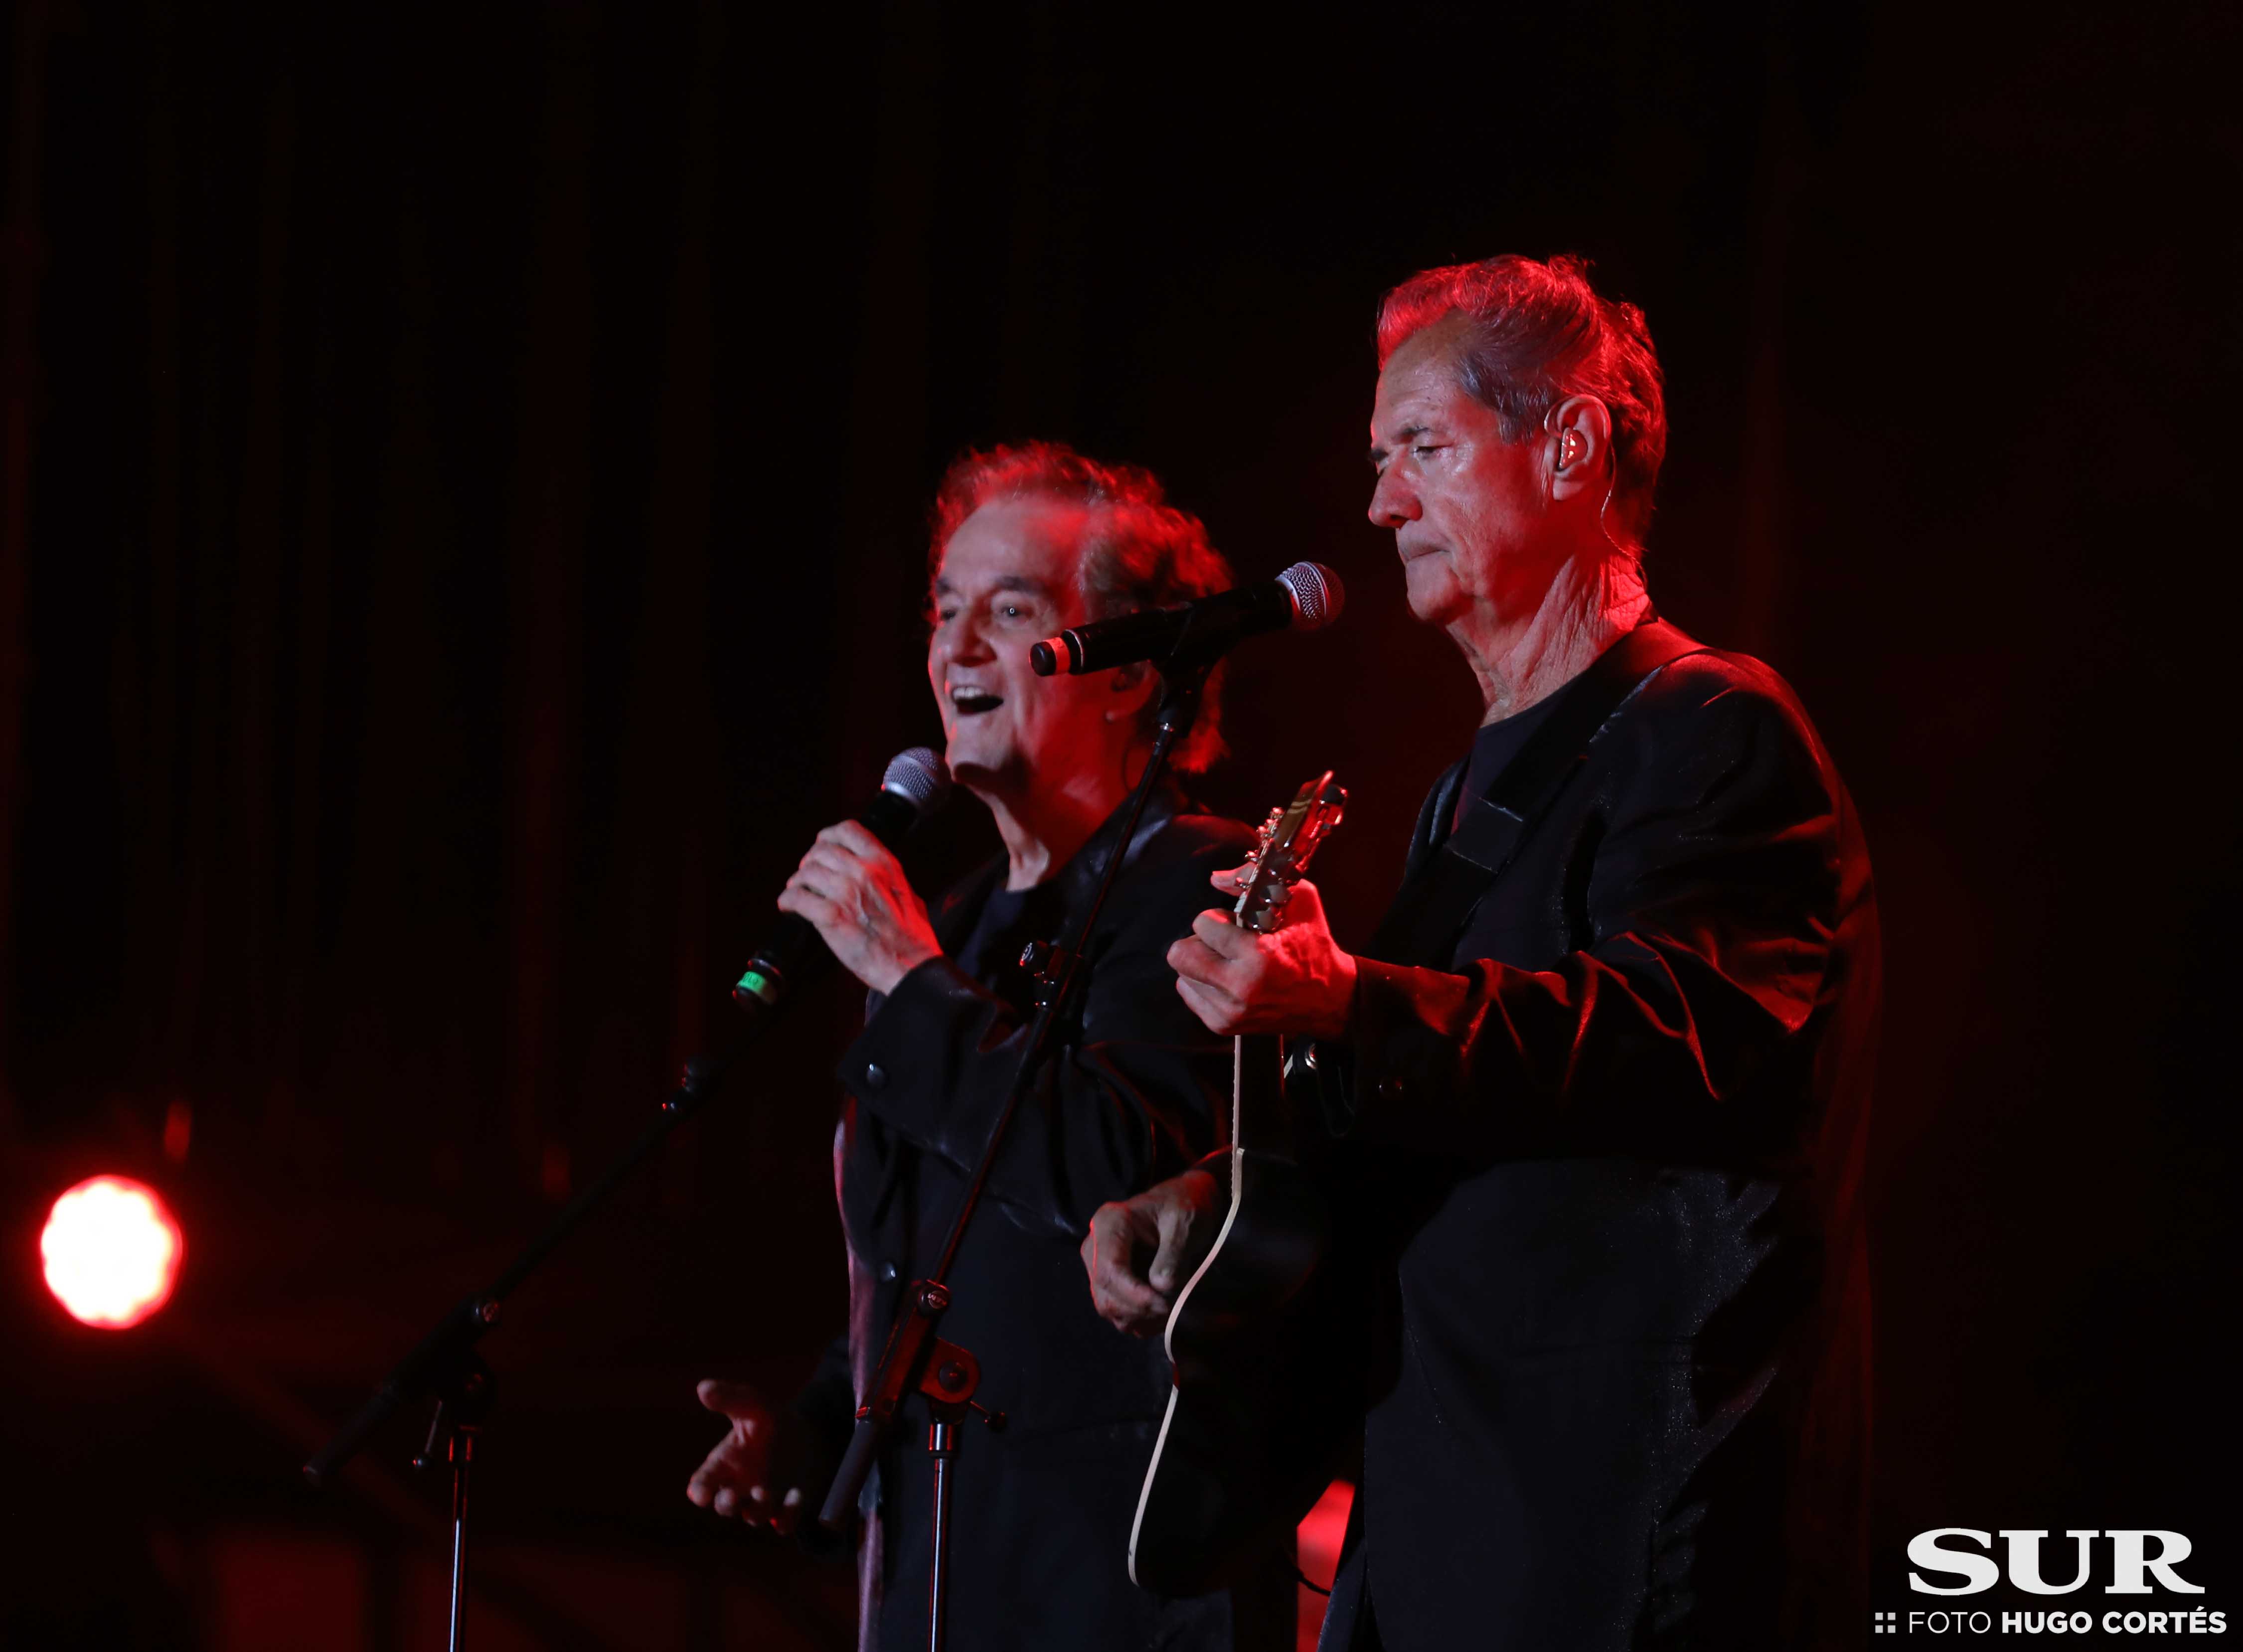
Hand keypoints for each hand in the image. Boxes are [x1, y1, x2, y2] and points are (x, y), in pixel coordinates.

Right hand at [685, 1379, 806, 1533]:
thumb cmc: (769, 1420)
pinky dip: (789, 1515)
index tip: (701, 1493)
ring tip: (766, 1493)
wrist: (806, 1432)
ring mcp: (762, 1501)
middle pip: (724, 1506)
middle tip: (733, 1496)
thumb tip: (703, 1387)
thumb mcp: (753, 1405)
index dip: (699, 1491)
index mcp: (723, 1465)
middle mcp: (739, 1487)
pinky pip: (785, 1522)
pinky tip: (796, 1495)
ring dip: (757, 1509)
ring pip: (754, 1516)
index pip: (702, 1485)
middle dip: (726, 1504)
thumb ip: (730, 1397)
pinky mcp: (787, 1508)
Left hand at [776, 821, 941, 995]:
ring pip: (806, 872)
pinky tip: (788, 907)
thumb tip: (871, 874)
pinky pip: (796, 897)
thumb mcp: (907, 893)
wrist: (909, 966)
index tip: (823, 847)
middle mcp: (863, 871)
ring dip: (797, 882)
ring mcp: (846, 892)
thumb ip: (885, 878)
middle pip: (820, 851)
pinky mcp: (830, 916)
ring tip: (798, 892)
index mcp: (884, 863)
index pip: (848, 830)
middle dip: (810, 863)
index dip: (829, 836)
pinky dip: (788, 901)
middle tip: (808, 877)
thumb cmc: (912, 937)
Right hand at [1081, 1168, 1222, 1336]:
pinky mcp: (1110, 1282)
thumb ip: (1173, 1253)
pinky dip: (1139, 1320)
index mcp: (1110, 1223)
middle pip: (1105, 1294)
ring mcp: (1099, 1266)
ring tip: (1171, 1311)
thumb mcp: (1185, 1222)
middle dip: (1140, 1310)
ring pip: (1109, 1308)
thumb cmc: (1184, 1206)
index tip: (1166, 1305)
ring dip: (1140, 1318)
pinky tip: (1162, 1313)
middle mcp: (1095, 1246)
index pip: (1109, 1270)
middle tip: (1174, 1310)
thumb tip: (1161, 1287)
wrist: (1183, 1204)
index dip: (1135, 1296)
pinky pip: (1117, 1312)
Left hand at [1166, 871, 1356, 1039]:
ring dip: (1201, 965)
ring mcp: (1229, 1011)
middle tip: (1222, 943)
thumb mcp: (1300, 901)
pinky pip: (1190, 995)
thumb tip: (1215, 878)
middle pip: (1181, 955)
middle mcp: (1239, 988)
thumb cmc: (1314, 947)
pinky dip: (1203, 984)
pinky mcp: (1224, 1026)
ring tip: (1229, 963)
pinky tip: (1228, 981)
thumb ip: (1255, 881)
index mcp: (1258, 956)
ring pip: (1182, 976)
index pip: (1202, 925)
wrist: (1331, 1000)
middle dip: (1198, 942)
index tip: (1234, 925)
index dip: (1216, 919)